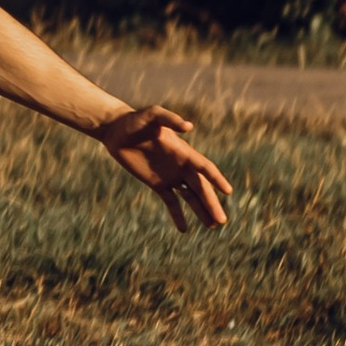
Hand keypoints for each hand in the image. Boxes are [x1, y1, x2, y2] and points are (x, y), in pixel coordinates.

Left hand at [93, 103, 230, 234]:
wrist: (117, 131)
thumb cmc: (135, 120)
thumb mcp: (152, 115)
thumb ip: (170, 119)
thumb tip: (189, 127)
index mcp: (184, 152)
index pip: (204, 168)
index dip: (216, 179)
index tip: (228, 191)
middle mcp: (181, 166)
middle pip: (201, 188)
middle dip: (211, 204)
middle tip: (222, 221)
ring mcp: (170, 176)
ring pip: (190, 197)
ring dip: (201, 211)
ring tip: (212, 227)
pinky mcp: (157, 184)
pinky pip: (171, 202)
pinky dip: (178, 215)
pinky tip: (184, 229)